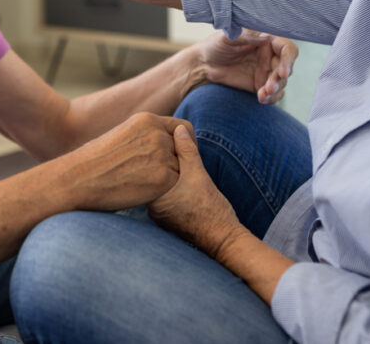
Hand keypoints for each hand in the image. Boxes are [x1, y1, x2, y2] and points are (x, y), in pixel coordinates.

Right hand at [57, 112, 184, 211]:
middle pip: (183, 149)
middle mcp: (157, 133)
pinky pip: (174, 185)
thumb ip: (144, 136)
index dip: (184, 142)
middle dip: (175, 162)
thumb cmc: (92, 161)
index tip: (180, 155)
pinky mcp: (164, 177)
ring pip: (180, 169)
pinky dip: (162, 191)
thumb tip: (159, 144)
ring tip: (140, 184)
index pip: (182, 128)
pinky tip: (141, 192)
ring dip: (167, 178)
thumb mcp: (120, 136)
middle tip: (158, 176)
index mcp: (147, 120)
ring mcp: (162, 154)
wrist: (78, 179)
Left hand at [148, 126, 244, 261]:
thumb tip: (179, 129)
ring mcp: (159, 217)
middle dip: (162, 165)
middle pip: (152, 179)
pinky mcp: (169, 221)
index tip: (161, 145)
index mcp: (153, 197)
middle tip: (172, 154)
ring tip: (184, 172)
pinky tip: (186, 186)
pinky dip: (173, 190)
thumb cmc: (211, 209)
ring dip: (169, 178)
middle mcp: (151, 209)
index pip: (147, 169)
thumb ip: (187, 151)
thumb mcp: (199, 173)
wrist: (222, 239)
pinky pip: (166, 199)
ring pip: (160, 188)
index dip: (155, 154)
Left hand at [195, 30, 297, 103]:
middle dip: (279, 79)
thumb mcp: (228, 37)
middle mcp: (270, 56)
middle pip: (286, 68)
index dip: (288, 60)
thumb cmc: (217, 44)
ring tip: (263, 94)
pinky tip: (262, 99)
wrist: (205, 63)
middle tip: (268, 87)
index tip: (282, 72)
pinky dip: (271, 98)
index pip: (287, 48)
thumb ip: (246, 37)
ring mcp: (266, 71)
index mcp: (267, 40)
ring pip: (281, 82)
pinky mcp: (260, 85)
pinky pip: (273, 94)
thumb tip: (267, 38)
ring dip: (275, 90)